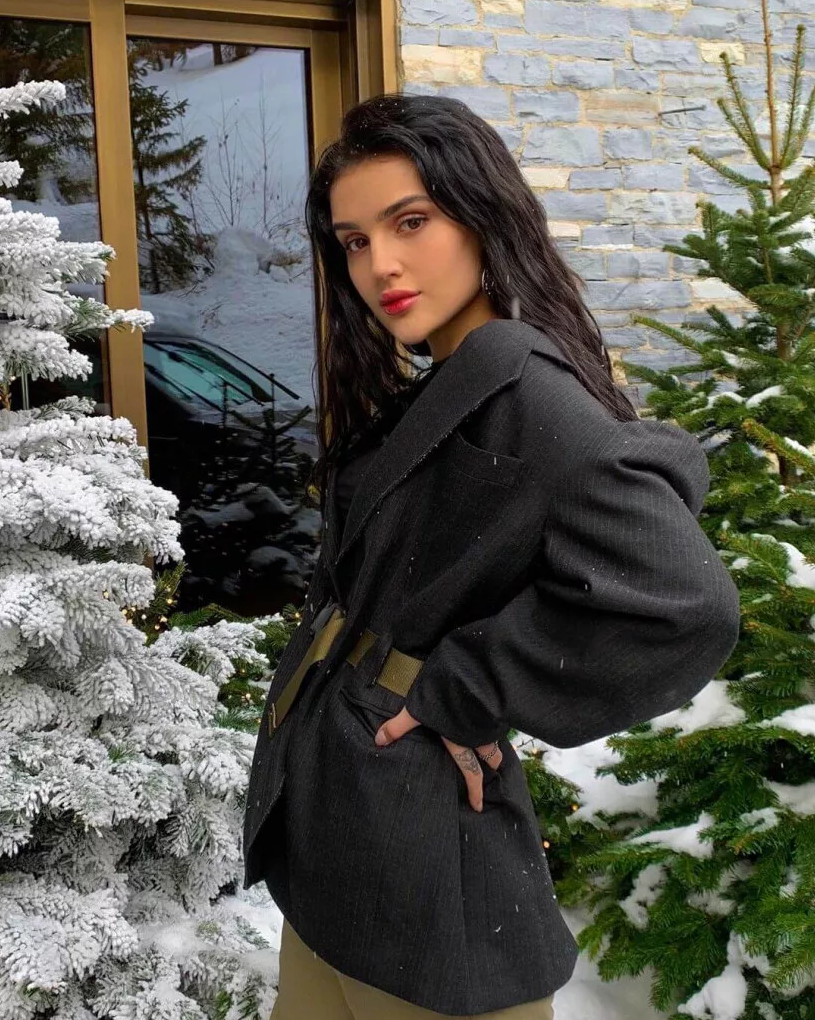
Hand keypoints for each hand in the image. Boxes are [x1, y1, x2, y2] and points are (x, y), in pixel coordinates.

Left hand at [374, 707, 502, 811]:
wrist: (471, 674)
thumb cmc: (444, 696)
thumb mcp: (416, 710)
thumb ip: (398, 726)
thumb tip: (378, 741)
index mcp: (459, 741)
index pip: (469, 770)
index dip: (474, 790)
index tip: (478, 806)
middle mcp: (477, 734)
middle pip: (490, 756)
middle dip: (492, 764)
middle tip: (492, 772)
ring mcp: (488, 720)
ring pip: (495, 738)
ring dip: (494, 744)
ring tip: (492, 747)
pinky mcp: (493, 703)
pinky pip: (496, 721)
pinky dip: (493, 724)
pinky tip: (488, 717)